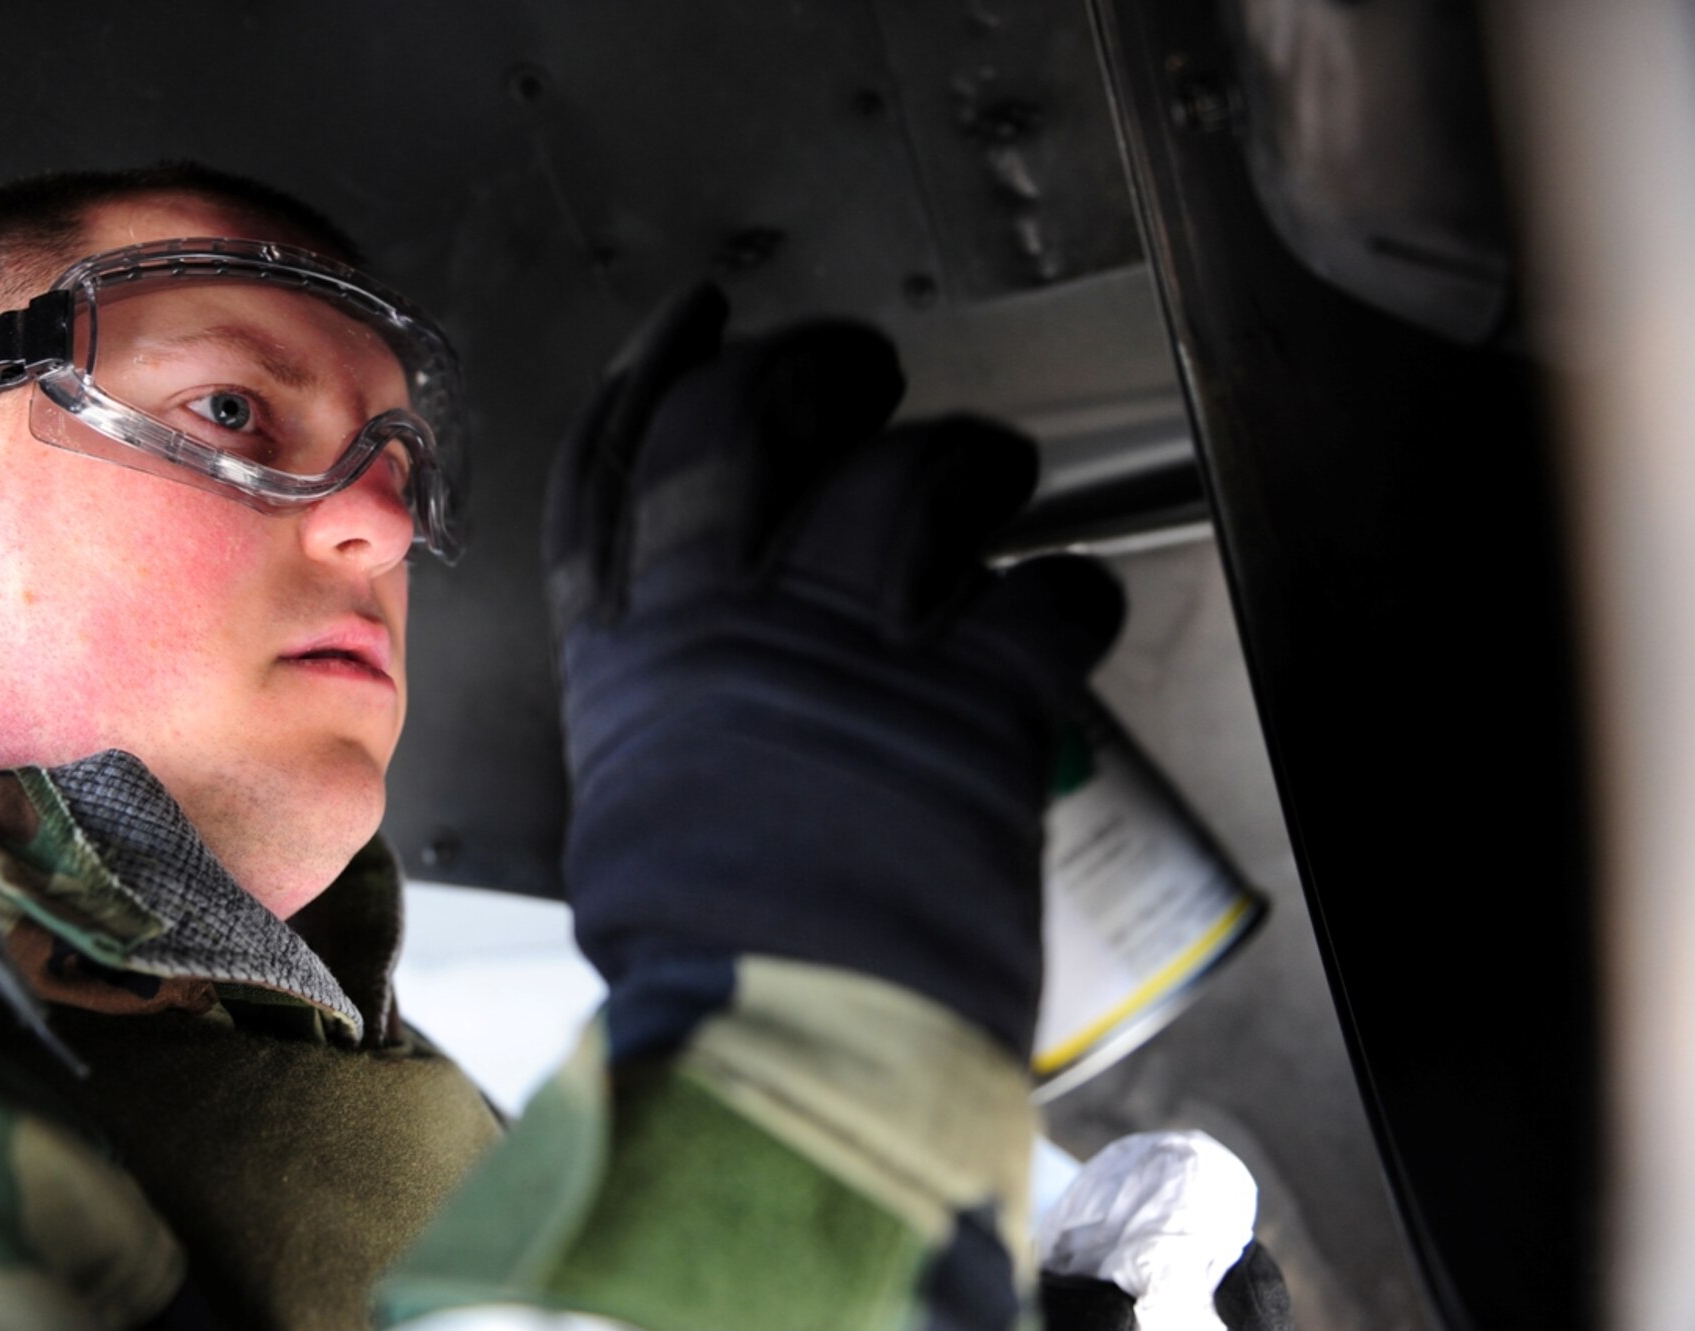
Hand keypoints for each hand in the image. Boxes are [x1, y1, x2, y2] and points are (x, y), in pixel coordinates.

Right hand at [544, 285, 1122, 1052]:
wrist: (791, 1060)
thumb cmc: (715, 956)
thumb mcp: (639, 801)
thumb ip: (671, 695)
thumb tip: (719, 646)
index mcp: (639, 654)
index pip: (622, 463)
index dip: (662, 368)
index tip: (704, 322)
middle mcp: (733, 626)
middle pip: (759, 424)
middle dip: (816, 369)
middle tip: (864, 372)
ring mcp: (855, 654)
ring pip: (915, 478)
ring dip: (968, 459)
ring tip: (992, 477)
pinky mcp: (976, 705)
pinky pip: (1047, 592)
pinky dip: (1071, 588)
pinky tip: (1066, 604)